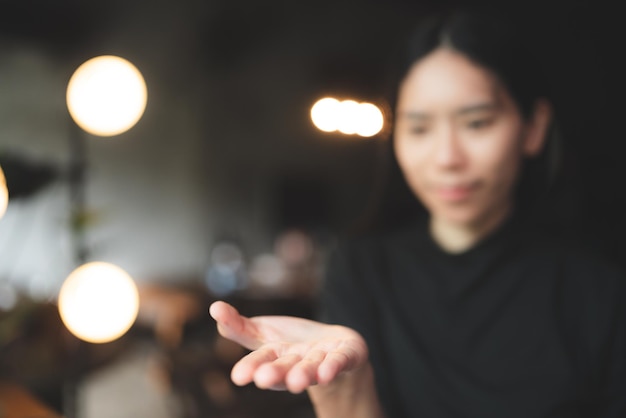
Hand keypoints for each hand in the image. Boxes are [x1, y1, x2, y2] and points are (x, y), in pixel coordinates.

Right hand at [208, 301, 367, 393]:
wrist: (335, 350)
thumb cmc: (294, 344)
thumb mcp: (264, 333)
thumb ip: (239, 326)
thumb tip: (214, 309)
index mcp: (276, 357)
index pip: (261, 360)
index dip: (251, 367)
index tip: (238, 377)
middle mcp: (298, 363)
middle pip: (284, 368)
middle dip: (275, 374)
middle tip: (263, 380)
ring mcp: (322, 361)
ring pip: (311, 369)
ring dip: (304, 375)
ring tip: (297, 382)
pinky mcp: (346, 356)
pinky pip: (340, 361)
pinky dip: (333, 367)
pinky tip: (327, 373)